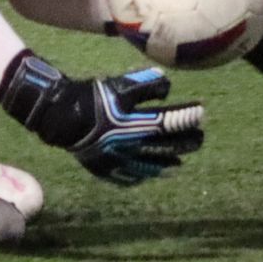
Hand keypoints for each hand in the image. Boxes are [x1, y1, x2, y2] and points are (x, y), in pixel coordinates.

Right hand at [0, 51, 205, 185]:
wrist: (61, 117)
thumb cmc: (92, 97)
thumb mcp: (120, 85)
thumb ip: (146, 85)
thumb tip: (168, 87)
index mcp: (136, 124)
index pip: (170, 123)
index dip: (187, 118)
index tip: (200, 113)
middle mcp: (132, 146)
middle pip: (166, 147)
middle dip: (185, 142)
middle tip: (200, 139)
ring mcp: (119, 160)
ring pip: (151, 166)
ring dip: (167, 163)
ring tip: (180, 163)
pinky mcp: (106, 168)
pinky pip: (130, 176)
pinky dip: (143, 175)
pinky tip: (150, 174)